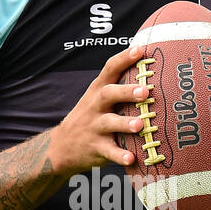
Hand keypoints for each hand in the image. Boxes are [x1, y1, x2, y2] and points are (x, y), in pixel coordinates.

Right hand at [48, 43, 147, 177]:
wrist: (61, 147)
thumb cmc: (90, 117)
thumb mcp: (97, 99)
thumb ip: (118, 86)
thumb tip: (150, 69)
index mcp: (98, 91)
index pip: (109, 69)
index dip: (124, 59)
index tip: (140, 50)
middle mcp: (95, 106)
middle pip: (108, 94)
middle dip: (126, 92)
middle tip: (145, 91)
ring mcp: (94, 127)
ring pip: (109, 123)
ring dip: (124, 123)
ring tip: (140, 125)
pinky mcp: (95, 148)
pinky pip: (108, 152)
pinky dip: (119, 156)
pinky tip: (132, 159)